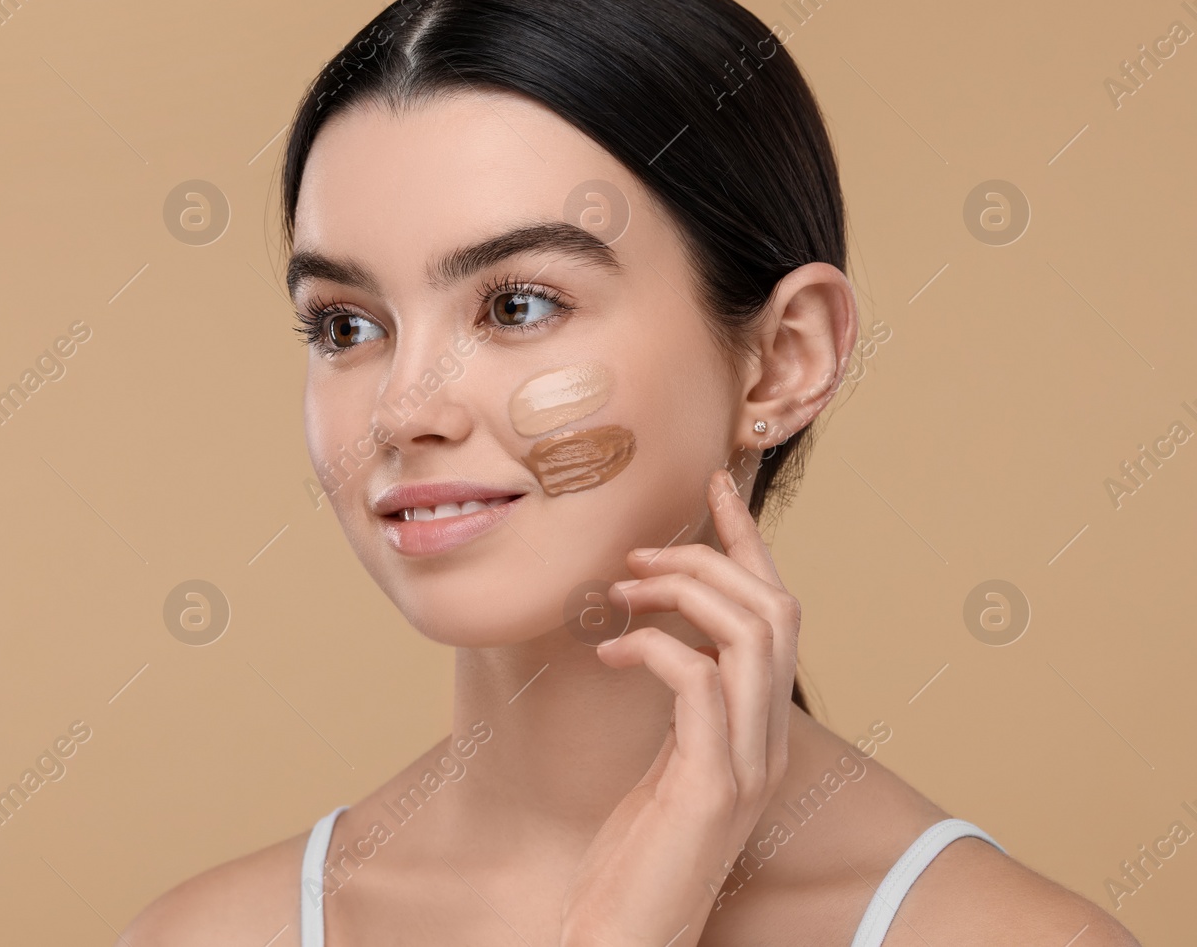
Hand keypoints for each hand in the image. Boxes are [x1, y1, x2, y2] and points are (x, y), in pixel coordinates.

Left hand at [559, 468, 800, 946]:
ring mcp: (747, 765)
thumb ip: (678, 707)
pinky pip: (699, 683)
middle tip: (639, 552)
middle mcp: (768, 742)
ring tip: (623, 591)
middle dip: (711, 558)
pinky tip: (610, 648)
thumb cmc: (636, 859)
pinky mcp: (711, 787)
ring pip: (753, 635)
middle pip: (775, 609)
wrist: (631, 938)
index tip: (713, 486)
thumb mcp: (663, 767)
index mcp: (760, 730)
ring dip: (685, 593)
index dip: (749, 543)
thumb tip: (648, 635)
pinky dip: (655, 646)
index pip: (776, 615)